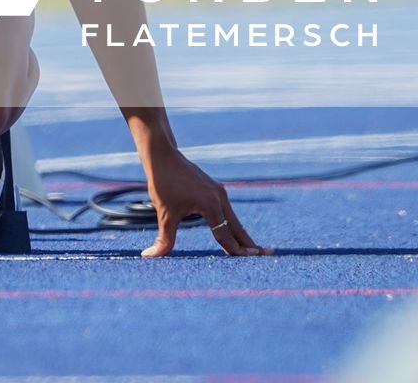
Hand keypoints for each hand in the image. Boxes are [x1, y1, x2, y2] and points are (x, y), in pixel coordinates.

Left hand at [139, 144, 267, 256]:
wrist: (163, 156)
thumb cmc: (163, 183)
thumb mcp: (164, 213)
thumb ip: (164, 238)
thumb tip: (150, 256)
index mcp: (210, 205)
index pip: (225, 234)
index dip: (236, 250)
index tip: (251, 260)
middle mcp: (220, 198)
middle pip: (237, 227)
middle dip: (250, 243)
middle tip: (267, 254)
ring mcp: (219, 192)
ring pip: (233, 219)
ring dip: (242, 234)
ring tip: (255, 249)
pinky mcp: (215, 189)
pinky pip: (227, 211)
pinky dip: (233, 224)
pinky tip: (235, 232)